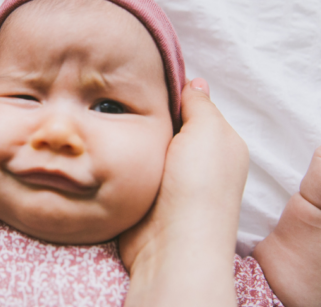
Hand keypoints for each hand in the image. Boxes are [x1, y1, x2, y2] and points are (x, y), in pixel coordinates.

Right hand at [119, 78, 247, 306]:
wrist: (172, 245)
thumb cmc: (198, 186)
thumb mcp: (209, 131)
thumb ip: (200, 104)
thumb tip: (195, 81)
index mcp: (218, 143)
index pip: (192, 105)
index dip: (169, 90)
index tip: (140, 74)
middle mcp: (195, 160)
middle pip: (165, 123)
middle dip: (144, 111)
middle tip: (115, 94)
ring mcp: (167, 179)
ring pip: (143, 143)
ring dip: (128, 135)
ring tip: (102, 114)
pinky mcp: (143, 195)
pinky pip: (129, 165)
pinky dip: (119, 157)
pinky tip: (103, 143)